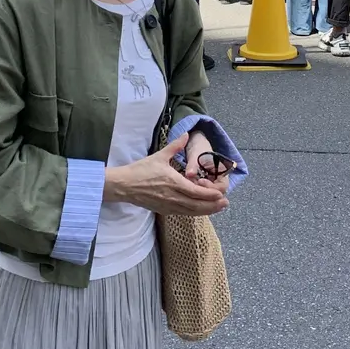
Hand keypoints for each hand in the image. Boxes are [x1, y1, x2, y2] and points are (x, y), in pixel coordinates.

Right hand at [103, 134, 227, 216]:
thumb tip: (186, 134)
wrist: (124, 185)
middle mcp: (173, 197)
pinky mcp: (163, 210)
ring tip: (217, 208)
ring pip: (191, 212)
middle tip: (225, 203)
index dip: (210, 195)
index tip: (221, 194)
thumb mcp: (159, 156)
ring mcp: (168, 206)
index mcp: (173, 183)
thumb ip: (175, 146)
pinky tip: (200, 210)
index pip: (196, 192)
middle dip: (213, 205)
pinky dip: (194, 212)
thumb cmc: (141, 170)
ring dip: (206, 211)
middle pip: (197, 206)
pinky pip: (183, 214)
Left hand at [180, 129, 231, 198]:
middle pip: (216, 197)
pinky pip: (202, 198)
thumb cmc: (199, 149)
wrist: (197, 146)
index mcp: (222, 172)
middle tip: (192, 188)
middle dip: (204, 195)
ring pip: (208, 200)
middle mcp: (219, 182)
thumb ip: (193, 165)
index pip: (221, 188)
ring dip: (199, 197)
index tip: (199, 181)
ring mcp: (212, 187)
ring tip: (188, 191)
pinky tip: (187, 195)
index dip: (211, 188)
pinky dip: (196, 198)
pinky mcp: (204, 189)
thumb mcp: (196, 154)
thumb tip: (190, 174)